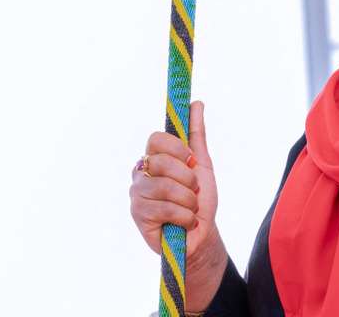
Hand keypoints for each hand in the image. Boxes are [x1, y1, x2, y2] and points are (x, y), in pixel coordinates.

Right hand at [129, 100, 225, 309]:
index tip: (191, 161)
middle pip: (162, 162)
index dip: (177, 149)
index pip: (156, 139)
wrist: (200, 236)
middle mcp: (141, 172)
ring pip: (164, 186)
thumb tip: (196, 103)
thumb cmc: (200, 201)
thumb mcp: (202, 165)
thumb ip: (196, 135)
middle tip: (194, 191)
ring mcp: (137, 193)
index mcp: (154, 157)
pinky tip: (184, 222)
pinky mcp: (138, 215)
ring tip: (190, 209)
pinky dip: (183, 216)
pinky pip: (164, 208)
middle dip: (188, 179)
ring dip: (188, 200)